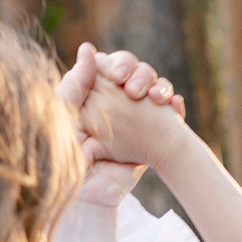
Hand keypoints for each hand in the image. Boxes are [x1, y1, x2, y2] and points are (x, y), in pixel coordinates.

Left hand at [62, 44, 181, 205]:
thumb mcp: (67, 116)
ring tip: (155, 99)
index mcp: (94, 91)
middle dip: (139, 73)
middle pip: (136, 68)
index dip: (117, 64)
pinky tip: (171, 108)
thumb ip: (75, 83)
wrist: (95, 192)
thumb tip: (89, 49)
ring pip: (156, 83)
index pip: (110, 63)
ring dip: (158, 86)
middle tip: (133, 89)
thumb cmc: (72, 156)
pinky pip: (172, 106)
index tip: (116, 75)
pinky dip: (174, 104)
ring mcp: (139, 112)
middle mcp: (117, 97)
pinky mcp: (155, 129)